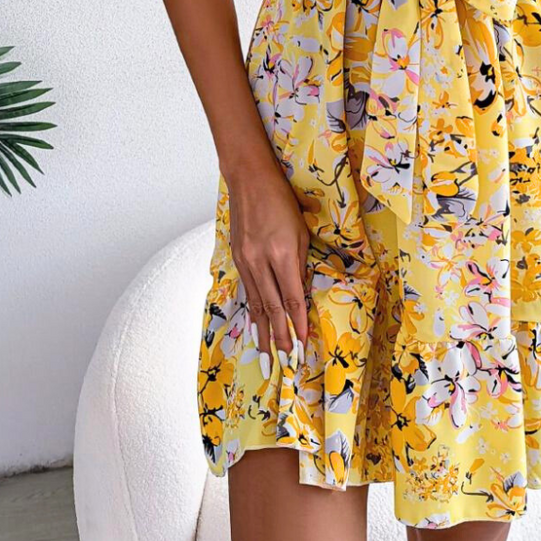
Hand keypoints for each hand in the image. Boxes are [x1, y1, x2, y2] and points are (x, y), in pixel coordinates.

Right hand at [226, 162, 309, 376]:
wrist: (249, 179)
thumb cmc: (282, 200)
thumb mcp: (301, 229)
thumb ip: (300, 262)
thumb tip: (301, 291)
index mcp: (282, 253)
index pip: (292, 296)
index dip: (297, 322)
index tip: (303, 342)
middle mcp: (261, 261)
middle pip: (272, 307)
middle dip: (280, 336)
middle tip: (286, 361)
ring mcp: (245, 261)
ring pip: (256, 304)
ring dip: (264, 331)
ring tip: (268, 355)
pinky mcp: (237, 258)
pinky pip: (247, 291)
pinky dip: (252, 312)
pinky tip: (255, 327)